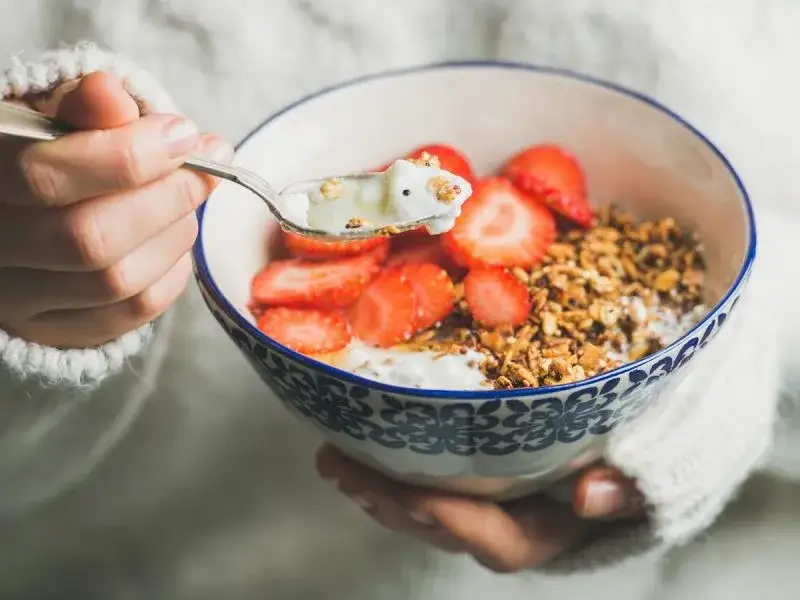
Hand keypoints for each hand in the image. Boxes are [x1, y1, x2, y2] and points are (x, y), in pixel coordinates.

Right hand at [0, 72, 232, 347]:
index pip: (45, 176)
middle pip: (89, 237)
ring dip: (174, 234)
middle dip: (166, 198)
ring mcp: (20, 299)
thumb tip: (111, 93)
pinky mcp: (58, 331)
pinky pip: (133, 312)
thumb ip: (82, 108)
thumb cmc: (48, 161)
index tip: (182, 134)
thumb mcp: (55, 121)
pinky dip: (172, 272)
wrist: (24, 222)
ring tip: (188, 202)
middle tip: (204, 169)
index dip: (127, 156)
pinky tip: (175, 240)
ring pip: (116, 280)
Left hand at [316, 444, 644, 572]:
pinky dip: (395, 464)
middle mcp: (521, 520)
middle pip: (447, 528)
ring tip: (335, 459)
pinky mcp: (484, 469)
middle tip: (340, 468)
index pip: (502, 541)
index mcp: (560, 527)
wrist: (668, 424)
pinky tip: (363, 440)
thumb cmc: (667, 439)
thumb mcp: (669, 461)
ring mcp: (498, 497)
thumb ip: (636, 488)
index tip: (415, 492)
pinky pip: (431, 479)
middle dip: (391, 503)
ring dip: (379, 487)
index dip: (457, 522)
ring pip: (429, 508)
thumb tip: (589, 497)